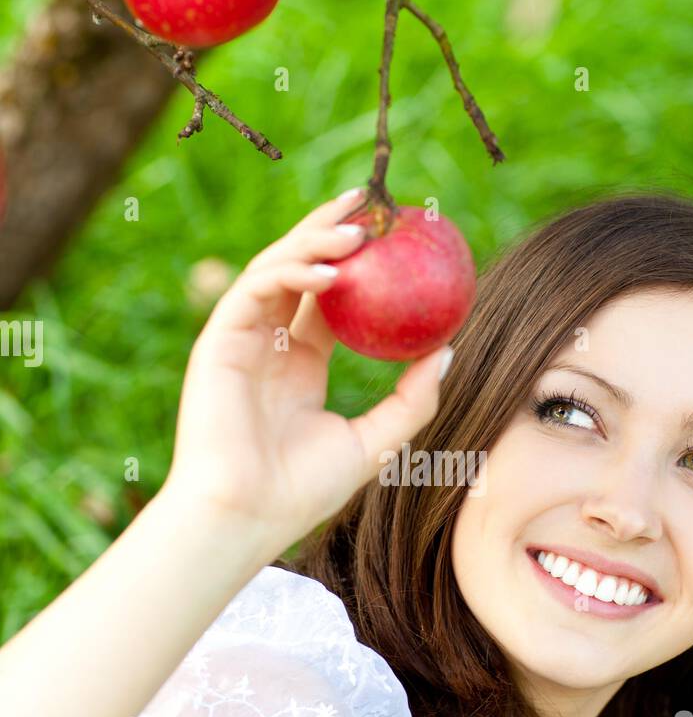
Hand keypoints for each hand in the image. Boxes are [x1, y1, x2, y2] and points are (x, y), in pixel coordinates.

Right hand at [161, 189, 452, 557]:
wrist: (247, 517)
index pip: (330, 298)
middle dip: (331, 229)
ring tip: (356, 229)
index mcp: (301, 364)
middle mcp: (270, 345)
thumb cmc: (303, 491)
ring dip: (313, 242)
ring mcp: (242, 340)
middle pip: (301, 270)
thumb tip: (450, 351)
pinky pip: (256, 292)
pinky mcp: (218, 342)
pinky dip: (290, 275)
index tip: (395, 234)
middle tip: (370, 199)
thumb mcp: (375, 443)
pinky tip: (329, 274)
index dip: (358, 262)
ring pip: (276, 269)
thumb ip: (411, 399)